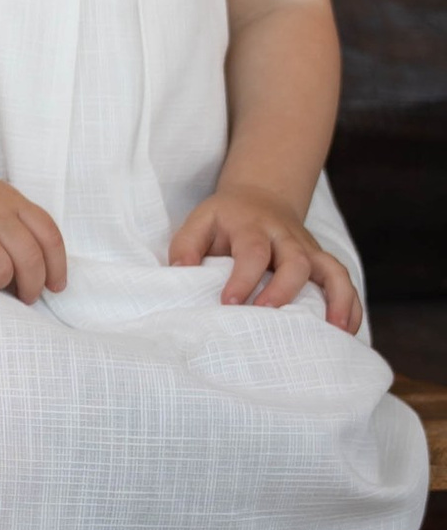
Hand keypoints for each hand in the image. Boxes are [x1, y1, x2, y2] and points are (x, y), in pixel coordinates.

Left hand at [170, 183, 360, 327]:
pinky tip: (348, 332)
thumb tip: (180, 271)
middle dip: (285, 289)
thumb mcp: (199, 221)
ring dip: (336, 299)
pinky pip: (343, 280)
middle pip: (296, 260)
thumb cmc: (225, 219)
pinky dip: (350, 305)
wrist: (262, 197)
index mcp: (252, 226)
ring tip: (334, 331)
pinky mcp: (321, 262)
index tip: (229, 302)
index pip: (252, 250)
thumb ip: (186, 245)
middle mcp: (285, 237)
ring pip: (331, 269)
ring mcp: (308, 250)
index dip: (244, 277)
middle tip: (268, 314)